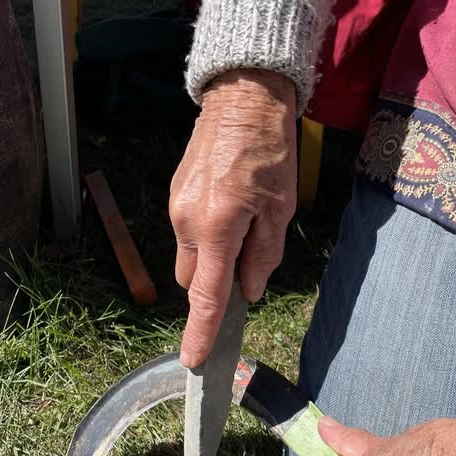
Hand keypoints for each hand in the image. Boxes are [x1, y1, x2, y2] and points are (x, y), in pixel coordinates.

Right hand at [169, 69, 296, 367]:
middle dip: (213, 286)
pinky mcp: (175, 195)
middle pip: (192, 280)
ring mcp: (175, 207)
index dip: (201, 331)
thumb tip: (250, 291)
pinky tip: (229, 209)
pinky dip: (206, 238)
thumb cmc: (270, 151)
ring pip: (189, 258)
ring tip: (242, 225)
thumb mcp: (280, 209)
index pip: (207, 295)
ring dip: (211, 259)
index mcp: (217, 227)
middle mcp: (187, 222)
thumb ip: (264, 257)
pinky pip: (186, 233)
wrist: (242, 96)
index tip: (193, 359)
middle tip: (246, 261)